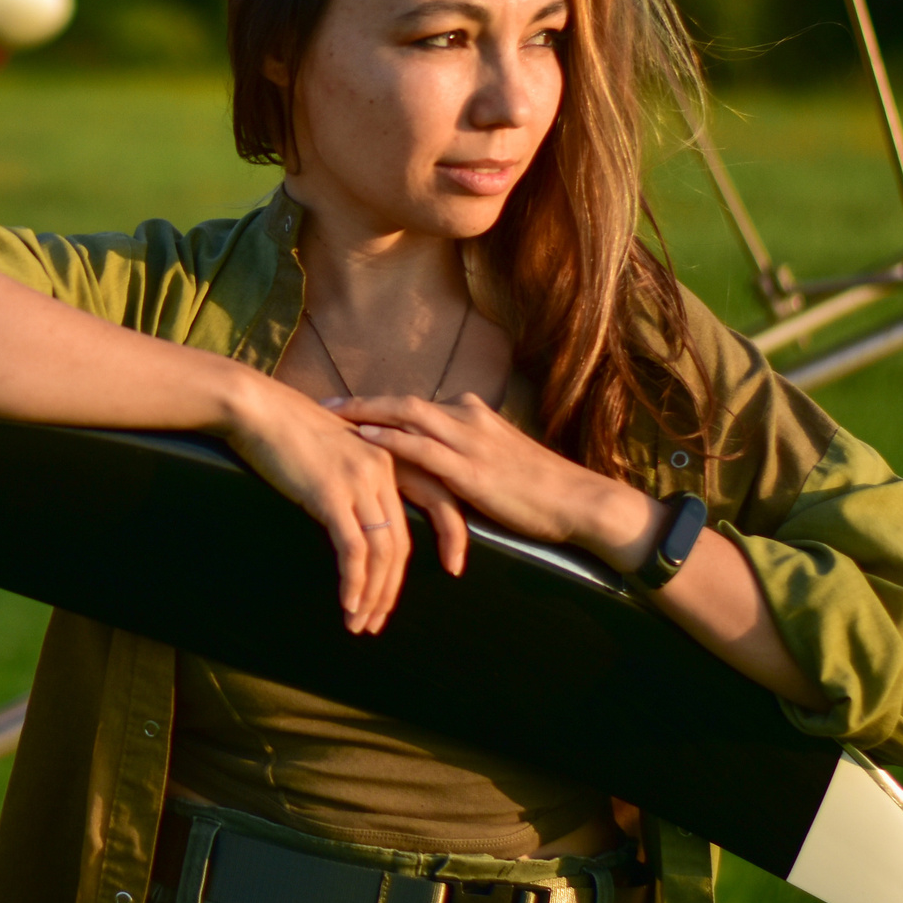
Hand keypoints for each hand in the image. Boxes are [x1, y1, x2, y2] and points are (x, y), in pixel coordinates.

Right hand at [215, 373, 431, 633]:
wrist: (258, 409)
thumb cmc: (288, 429)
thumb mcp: (337, 448)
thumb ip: (357, 474)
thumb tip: (358, 510)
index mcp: (391, 456)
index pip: (435, 503)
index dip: (447, 538)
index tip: (450, 569)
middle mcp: (382, 470)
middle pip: (401, 541)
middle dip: (392, 589)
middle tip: (378, 621)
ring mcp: (358, 482)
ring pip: (381, 552)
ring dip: (373, 594)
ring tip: (361, 624)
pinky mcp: (331, 495)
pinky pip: (352, 550)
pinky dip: (354, 582)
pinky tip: (348, 604)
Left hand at [328, 392, 666, 572]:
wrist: (579, 500)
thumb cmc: (543, 490)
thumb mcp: (499, 463)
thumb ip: (468, 458)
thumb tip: (441, 466)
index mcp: (474, 416)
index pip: (417, 405)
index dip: (380, 405)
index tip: (347, 405)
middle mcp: (468, 419)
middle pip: (404, 402)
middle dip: (362, 402)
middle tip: (323, 403)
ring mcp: (470, 441)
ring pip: (407, 415)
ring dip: (366, 413)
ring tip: (330, 416)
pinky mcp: (472, 468)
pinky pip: (423, 447)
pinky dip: (390, 439)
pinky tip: (363, 440)